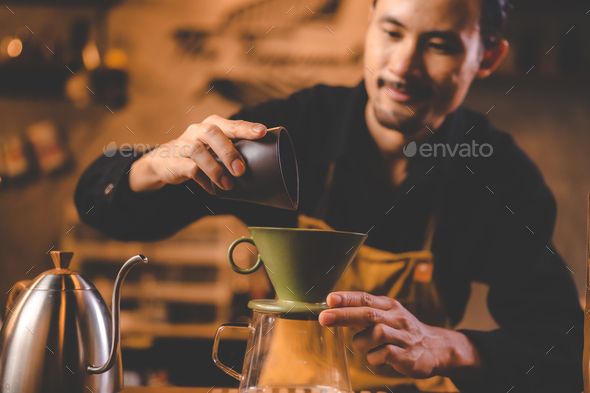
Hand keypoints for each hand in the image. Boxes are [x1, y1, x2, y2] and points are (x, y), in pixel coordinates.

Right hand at [129, 115, 266, 192]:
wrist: (164, 160)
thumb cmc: (200, 153)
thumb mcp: (215, 147)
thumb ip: (234, 150)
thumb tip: (264, 165)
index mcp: (213, 124)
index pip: (232, 124)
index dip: (246, 128)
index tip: (261, 133)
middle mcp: (198, 131)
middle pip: (212, 132)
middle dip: (228, 151)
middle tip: (241, 169)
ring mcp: (184, 145)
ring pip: (198, 151)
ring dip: (215, 169)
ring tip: (228, 185)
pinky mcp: (175, 161)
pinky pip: (190, 170)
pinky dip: (204, 181)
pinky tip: (213, 190)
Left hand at [318, 292, 482, 380]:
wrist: (437, 348)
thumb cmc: (403, 331)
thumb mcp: (387, 316)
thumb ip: (364, 312)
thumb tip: (334, 309)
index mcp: (389, 306)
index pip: (365, 298)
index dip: (347, 298)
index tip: (330, 299)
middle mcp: (397, 318)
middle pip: (368, 314)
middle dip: (344, 315)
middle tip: (324, 318)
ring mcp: (403, 337)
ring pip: (376, 333)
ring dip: (361, 341)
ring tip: (362, 345)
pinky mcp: (408, 356)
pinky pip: (384, 354)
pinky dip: (373, 357)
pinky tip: (375, 357)